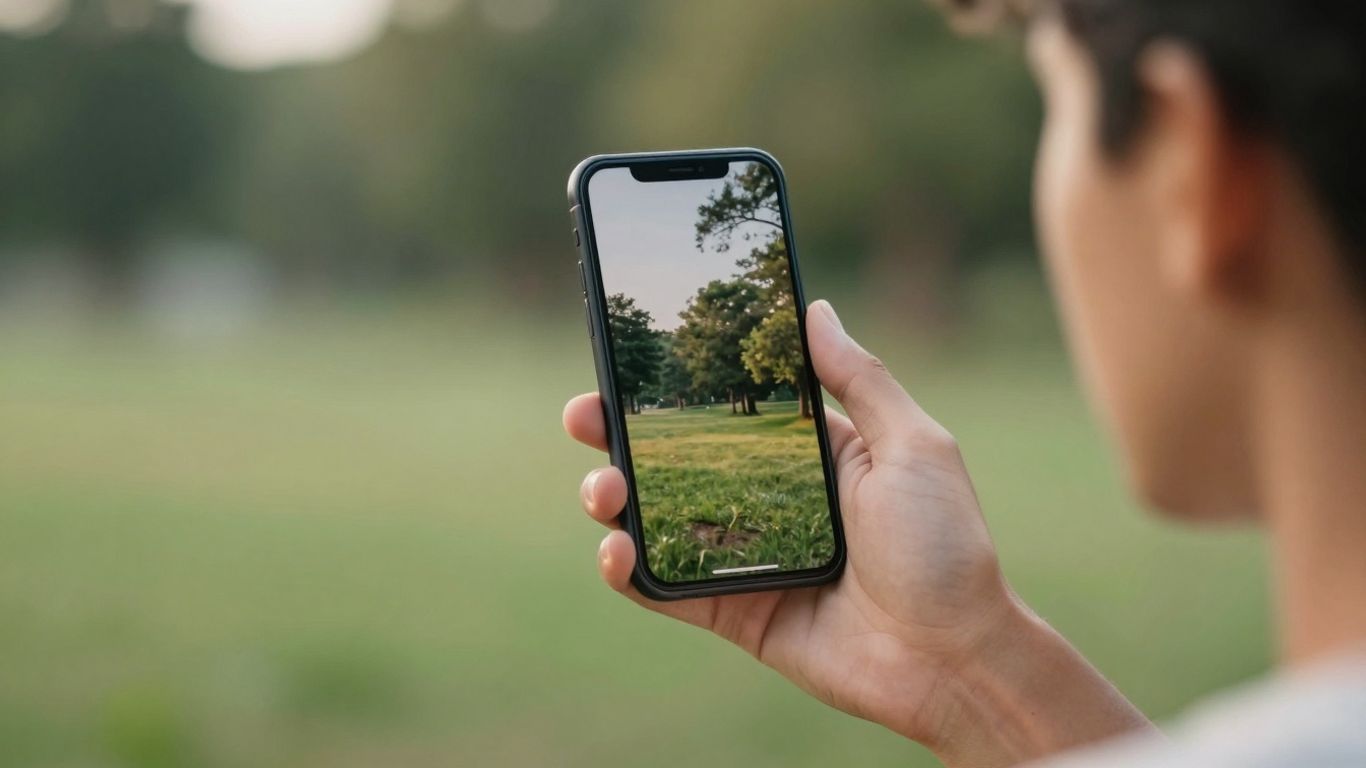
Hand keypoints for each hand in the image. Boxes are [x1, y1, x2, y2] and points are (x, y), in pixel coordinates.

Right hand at [564, 300, 1150, 765]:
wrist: (952, 657)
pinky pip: (665, 588)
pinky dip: (629, 571)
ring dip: (612, 499)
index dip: (678, 383)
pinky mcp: (733, 611)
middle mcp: (770, 497)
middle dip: (619, 433)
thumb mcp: (913, 446)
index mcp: (811, 453)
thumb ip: (860, 379)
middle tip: (584, 415)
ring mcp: (747, 555)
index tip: (631, 355)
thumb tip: (815, 307)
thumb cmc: (945, 548)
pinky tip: (614, 550)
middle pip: (674, 457)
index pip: (727, 404)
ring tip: (602, 489)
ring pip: (657, 519)